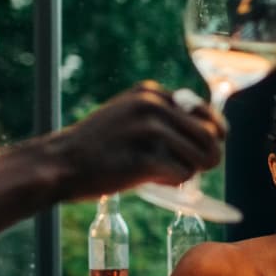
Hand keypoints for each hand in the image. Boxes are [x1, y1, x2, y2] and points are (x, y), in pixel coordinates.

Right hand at [52, 83, 226, 198]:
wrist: (60, 163)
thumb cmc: (98, 147)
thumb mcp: (130, 117)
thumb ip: (163, 119)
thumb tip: (211, 135)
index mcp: (151, 92)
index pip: (206, 112)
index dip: (214, 133)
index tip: (210, 148)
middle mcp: (153, 105)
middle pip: (210, 134)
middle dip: (210, 156)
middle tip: (196, 170)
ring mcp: (148, 131)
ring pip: (200, 155)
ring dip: (191, 171)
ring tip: (169, 176)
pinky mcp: (144, 158)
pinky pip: (182, 174)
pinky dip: (174, 183)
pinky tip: (154, 180)